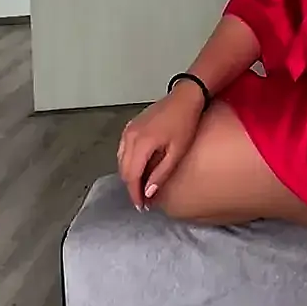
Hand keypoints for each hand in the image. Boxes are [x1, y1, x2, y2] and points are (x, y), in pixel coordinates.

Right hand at [116, 84, 205, 210]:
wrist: (184, 99)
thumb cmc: (185, 123)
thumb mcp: (177, 151)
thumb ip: (161, 173)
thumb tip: (148, 193)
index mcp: (141, 143)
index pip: (131, 176)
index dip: (135, 194)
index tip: (142, 206)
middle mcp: (130, 136)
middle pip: (124, 170)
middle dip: (132, 187)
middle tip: (143, 201)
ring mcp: (128, 130)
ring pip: (121, 161)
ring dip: (129, 176)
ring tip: (142, 188)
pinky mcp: (130, 127)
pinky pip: (123, 150)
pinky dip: (129, 163)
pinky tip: (139, 170)